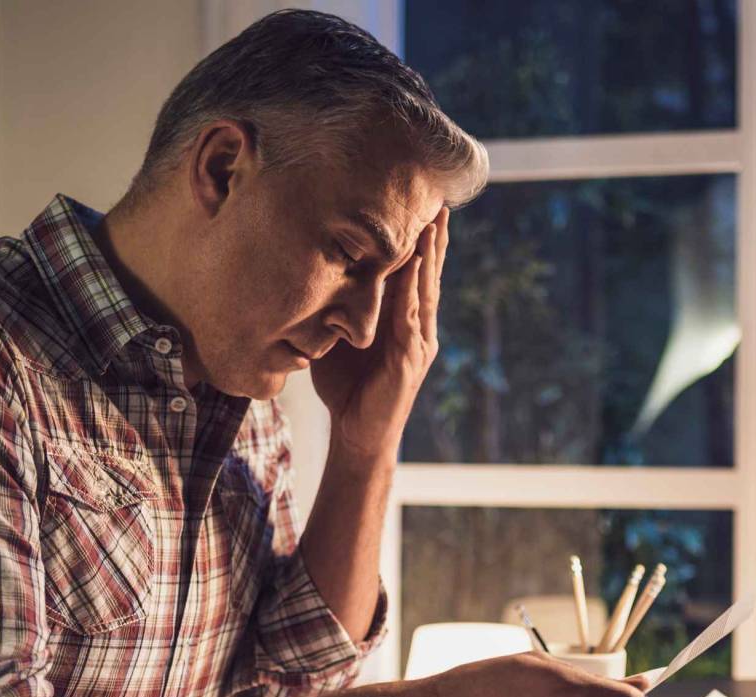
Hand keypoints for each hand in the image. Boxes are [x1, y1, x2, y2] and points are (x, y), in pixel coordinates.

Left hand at [310, 206, 447, 461]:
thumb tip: (316, 273)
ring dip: (429, 257)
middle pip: (429, 275)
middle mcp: (418, 328)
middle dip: (434, 239)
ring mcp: (418, 344)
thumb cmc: (347, 388)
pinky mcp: (410, 360)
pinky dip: (412, 291)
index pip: (415, 275)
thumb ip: (339, 309)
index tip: (423, 207)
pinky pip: (411, 318)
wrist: (356, 435)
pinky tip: (414, 269)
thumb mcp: (339, 338)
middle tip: (439, 202)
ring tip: (433, 225)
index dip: (421, 242)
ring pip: (426, 291)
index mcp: (404, 321)